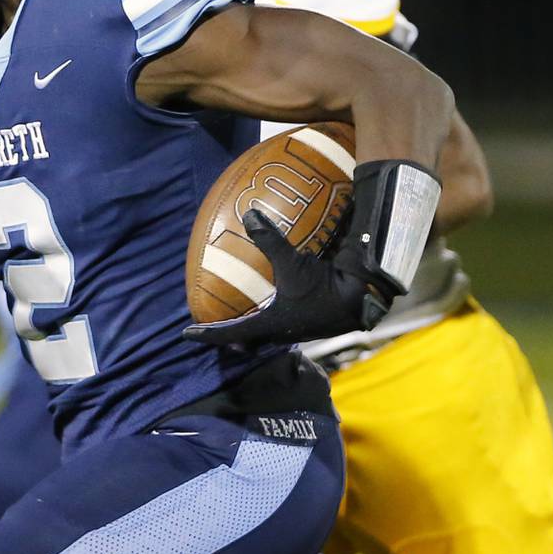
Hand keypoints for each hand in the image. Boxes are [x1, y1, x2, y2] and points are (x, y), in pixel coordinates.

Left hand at [183, 210, 388, 347]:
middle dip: (230, 334)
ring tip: (242, 313)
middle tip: (214, 325)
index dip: (208, 334)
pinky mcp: (311, 321)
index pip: (231, 334)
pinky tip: (277, 301)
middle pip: (248, 338)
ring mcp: (297, 328)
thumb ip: (269, 240)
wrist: (364, 297)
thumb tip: (249, 214)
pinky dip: (273, 315)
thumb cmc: (324, 286)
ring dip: (253, 325)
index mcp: (271, 325)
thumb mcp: (293, 263)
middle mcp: (281, 332)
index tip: (188, 335)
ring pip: (267, 332)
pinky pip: (284, 322)